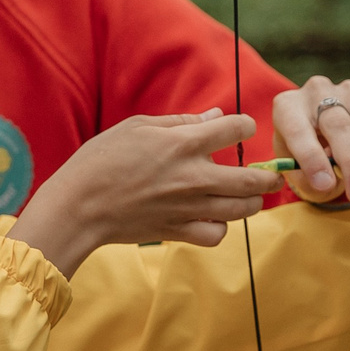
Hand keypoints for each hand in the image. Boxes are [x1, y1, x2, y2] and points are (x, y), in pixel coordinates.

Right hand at [9, 111, 277, 276]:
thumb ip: (182, 121)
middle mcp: (194, 176)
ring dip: (252, 202)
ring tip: (248, 197)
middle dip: (269, 176)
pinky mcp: (179, 231)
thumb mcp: (138, 126)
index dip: (245, 125)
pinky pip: (217, 235)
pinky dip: (220, 228)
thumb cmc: (102, 160)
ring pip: (243, 210)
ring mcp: (189, 207)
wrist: (78, 206)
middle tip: (271, 175)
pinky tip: (213, 218)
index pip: (236, 129)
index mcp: (183, 143)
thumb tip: (215, 115)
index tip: (241, 128)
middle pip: (253, 179)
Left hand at [274, 78, 349, 205]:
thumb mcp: (296, 167)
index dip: (312, 158)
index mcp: (287, 107)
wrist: (322, 133)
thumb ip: (307, 174)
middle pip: (339, 125)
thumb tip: (329, 181)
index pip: (299, 130)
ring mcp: (349, 89)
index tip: (325, 185)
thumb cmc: (306, 155)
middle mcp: (317, 91)